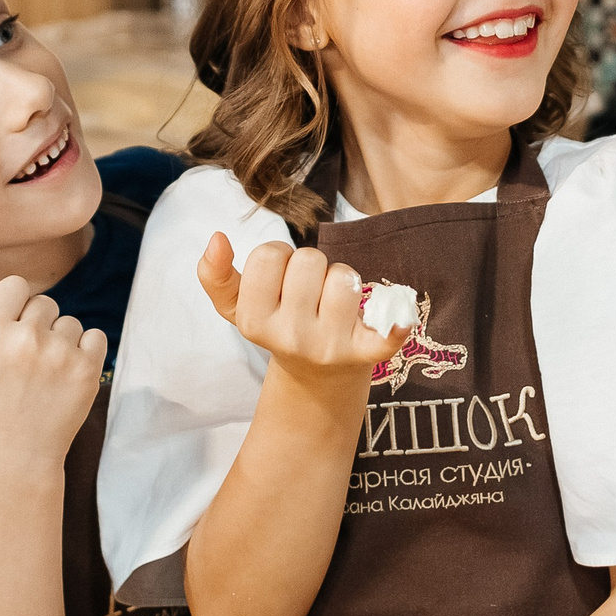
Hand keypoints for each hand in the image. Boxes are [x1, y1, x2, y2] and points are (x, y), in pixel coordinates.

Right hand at [0, 275, 106, 468]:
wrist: (19, 450)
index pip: (14, 284)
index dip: (16, 303)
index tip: (14, 328)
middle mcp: (24, 338)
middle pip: (43, 302)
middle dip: (38, 326)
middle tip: (27, 361)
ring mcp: (59, 353)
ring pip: (69, 322)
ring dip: (62, 342)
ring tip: (46, 374)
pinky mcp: (87, 368)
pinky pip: (95, 336)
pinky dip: (87, 352)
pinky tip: (68, 375)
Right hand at [197, 234, 403, 396]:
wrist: (318, 376)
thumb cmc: (280, 324)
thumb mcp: (238, 307)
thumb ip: (216, 276)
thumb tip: (216, 239)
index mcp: (254, 322)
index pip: (268, 255)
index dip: (277, 255)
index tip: (279, 277)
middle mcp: (291, 338)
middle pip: (308, 260)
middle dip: (311, 265)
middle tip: (310, 290)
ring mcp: (330, 348)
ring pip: (344, 278)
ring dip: (343, 279)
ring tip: (336, 301)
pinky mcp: (366, 354)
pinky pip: (385, 335)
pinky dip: (396, 326)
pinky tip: (400, 321)